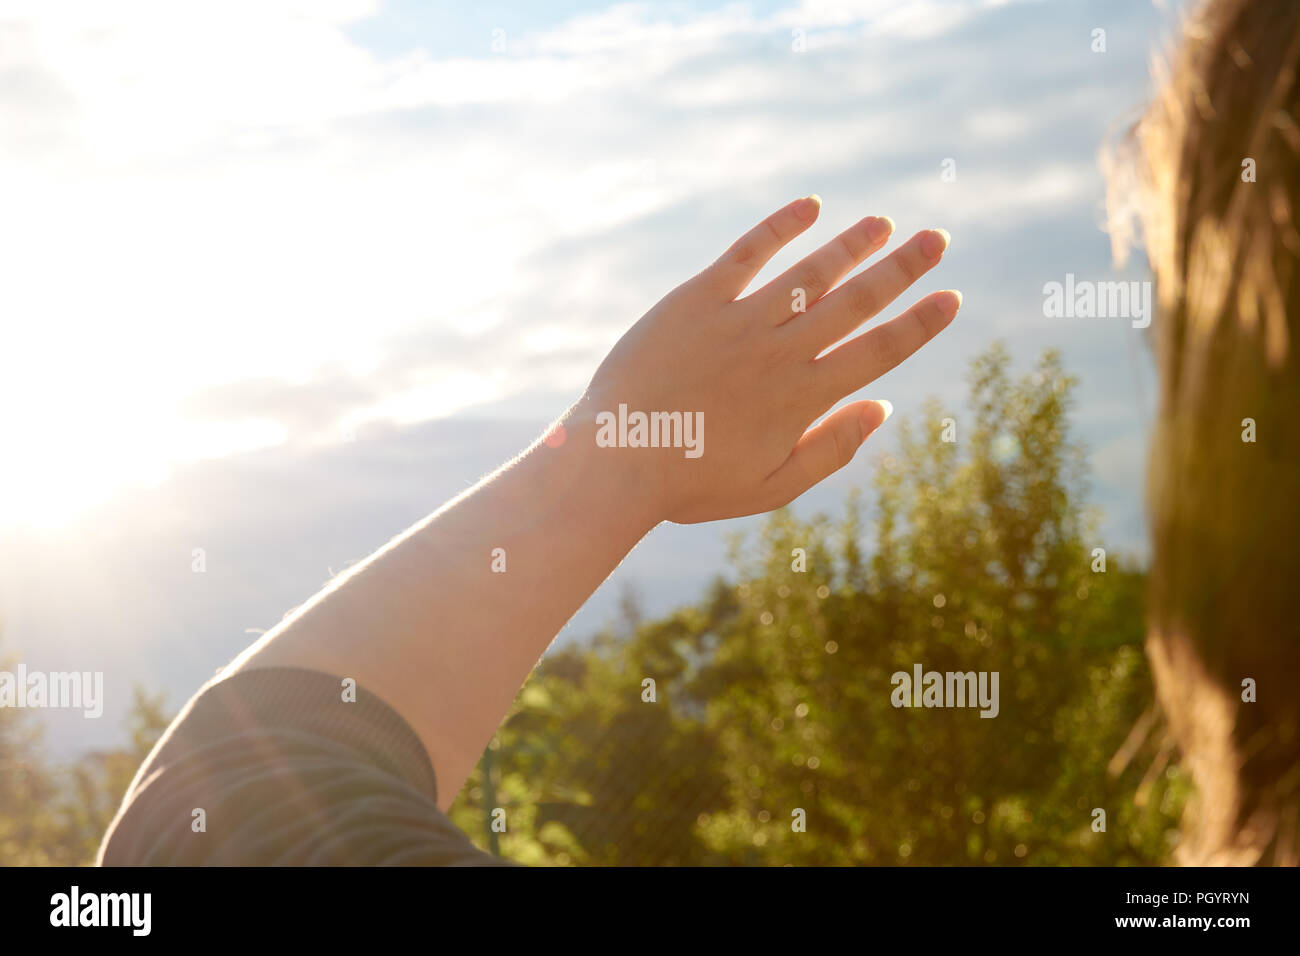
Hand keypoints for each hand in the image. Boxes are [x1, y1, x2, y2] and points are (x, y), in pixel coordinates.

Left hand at [579, 195, 961, 523]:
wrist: (615, 459)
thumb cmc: (691, 482)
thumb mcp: (770, 487)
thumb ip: (831, 450)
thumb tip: (881, 408)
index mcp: (803, 398)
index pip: (878, 352)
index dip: (920, 324)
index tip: (951, 298)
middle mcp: (780, 351)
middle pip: (856, 301)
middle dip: (902, 269)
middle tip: (937, 240)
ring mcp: (739, 320)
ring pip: (811, 272)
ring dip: (853, 244)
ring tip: (883, 223)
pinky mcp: (696, 299)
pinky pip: (747, 252)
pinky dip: (781, 227)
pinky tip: (810, 207)